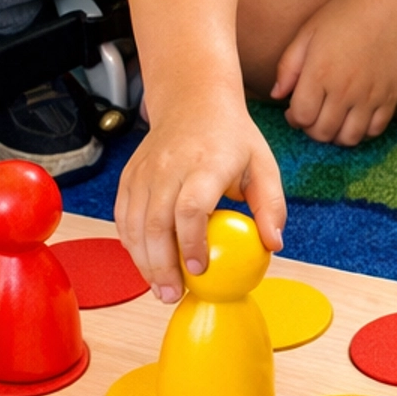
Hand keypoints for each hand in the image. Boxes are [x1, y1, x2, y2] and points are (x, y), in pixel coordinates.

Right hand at [115, 93, 285, 301]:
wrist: (192, 100)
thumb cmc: (231, 138)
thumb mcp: (263, 164)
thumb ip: (271, 206)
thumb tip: (273, 245)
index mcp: (205, 163)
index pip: (190, 208)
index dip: (191, 243)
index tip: (199, 270)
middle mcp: (169, 166)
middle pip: (156, 223)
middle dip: (162, 265)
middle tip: (174, 295)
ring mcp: (144, 171)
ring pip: (134, 224)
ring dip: (143, 262)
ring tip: (160, 289)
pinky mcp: (129, 176)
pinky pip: (123, 217)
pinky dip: (131, 245)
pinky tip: (145, 264)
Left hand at [271, 0, 396, 144]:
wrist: (393, 8)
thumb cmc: (347, 15)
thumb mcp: (308, 32)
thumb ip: (288, 65)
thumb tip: (277, 95)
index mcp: (319, 73)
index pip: (300, 117)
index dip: (294, 118)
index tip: (295, 109)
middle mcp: (344, 90)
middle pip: (322, 132)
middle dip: (312, 129)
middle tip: (313, 115)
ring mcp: (369, 97)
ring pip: (348, 139)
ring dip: (336, 135)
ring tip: (333, 119)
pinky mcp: (390, 99)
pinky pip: (373, 131)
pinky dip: (362, 132)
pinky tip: (355, 117)